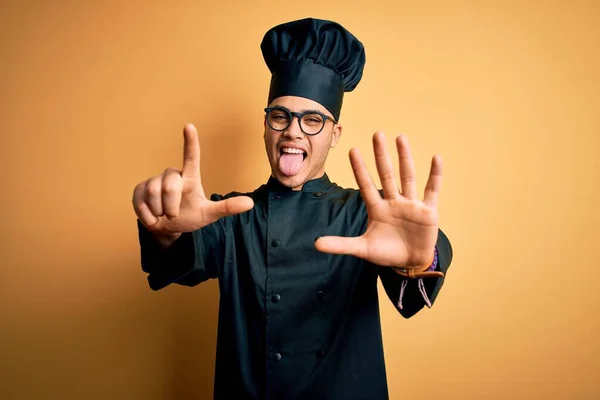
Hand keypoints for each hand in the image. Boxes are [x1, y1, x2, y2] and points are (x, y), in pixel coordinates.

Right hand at [132, 123, 253, 243]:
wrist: (166, 229)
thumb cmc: (190, 216)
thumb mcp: (209, 214)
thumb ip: (227, 207)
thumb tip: (251, 204)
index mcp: (189, 177)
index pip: (191, 157)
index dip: (190, 142)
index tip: (189, 126)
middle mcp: (172, 174)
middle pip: (170, 187)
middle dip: (172, 207)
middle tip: (174, 214)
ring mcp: (153, 181)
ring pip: (154, 194)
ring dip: (160, 212)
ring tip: (163, 214)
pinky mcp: (138, 190)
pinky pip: (142, 203)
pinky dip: (149, 216)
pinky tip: (153, 216)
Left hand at [315, 132, 441, 273]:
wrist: (411, 262)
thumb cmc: (386, 252)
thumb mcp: (363, 248)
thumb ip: (341, 244)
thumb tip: (315, 244)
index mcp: (377, 209)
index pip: (366, 185)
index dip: (360, 169)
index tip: (352, 150)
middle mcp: (393, 202)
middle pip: (387, 174)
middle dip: (382, 155)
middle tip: (377, 134)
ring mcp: (411, 204)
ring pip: (408, 177)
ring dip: (405, 158)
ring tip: (401, 137)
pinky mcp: (428, 211)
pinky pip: (432, 190)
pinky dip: (435, 175)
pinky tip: (436, 158)